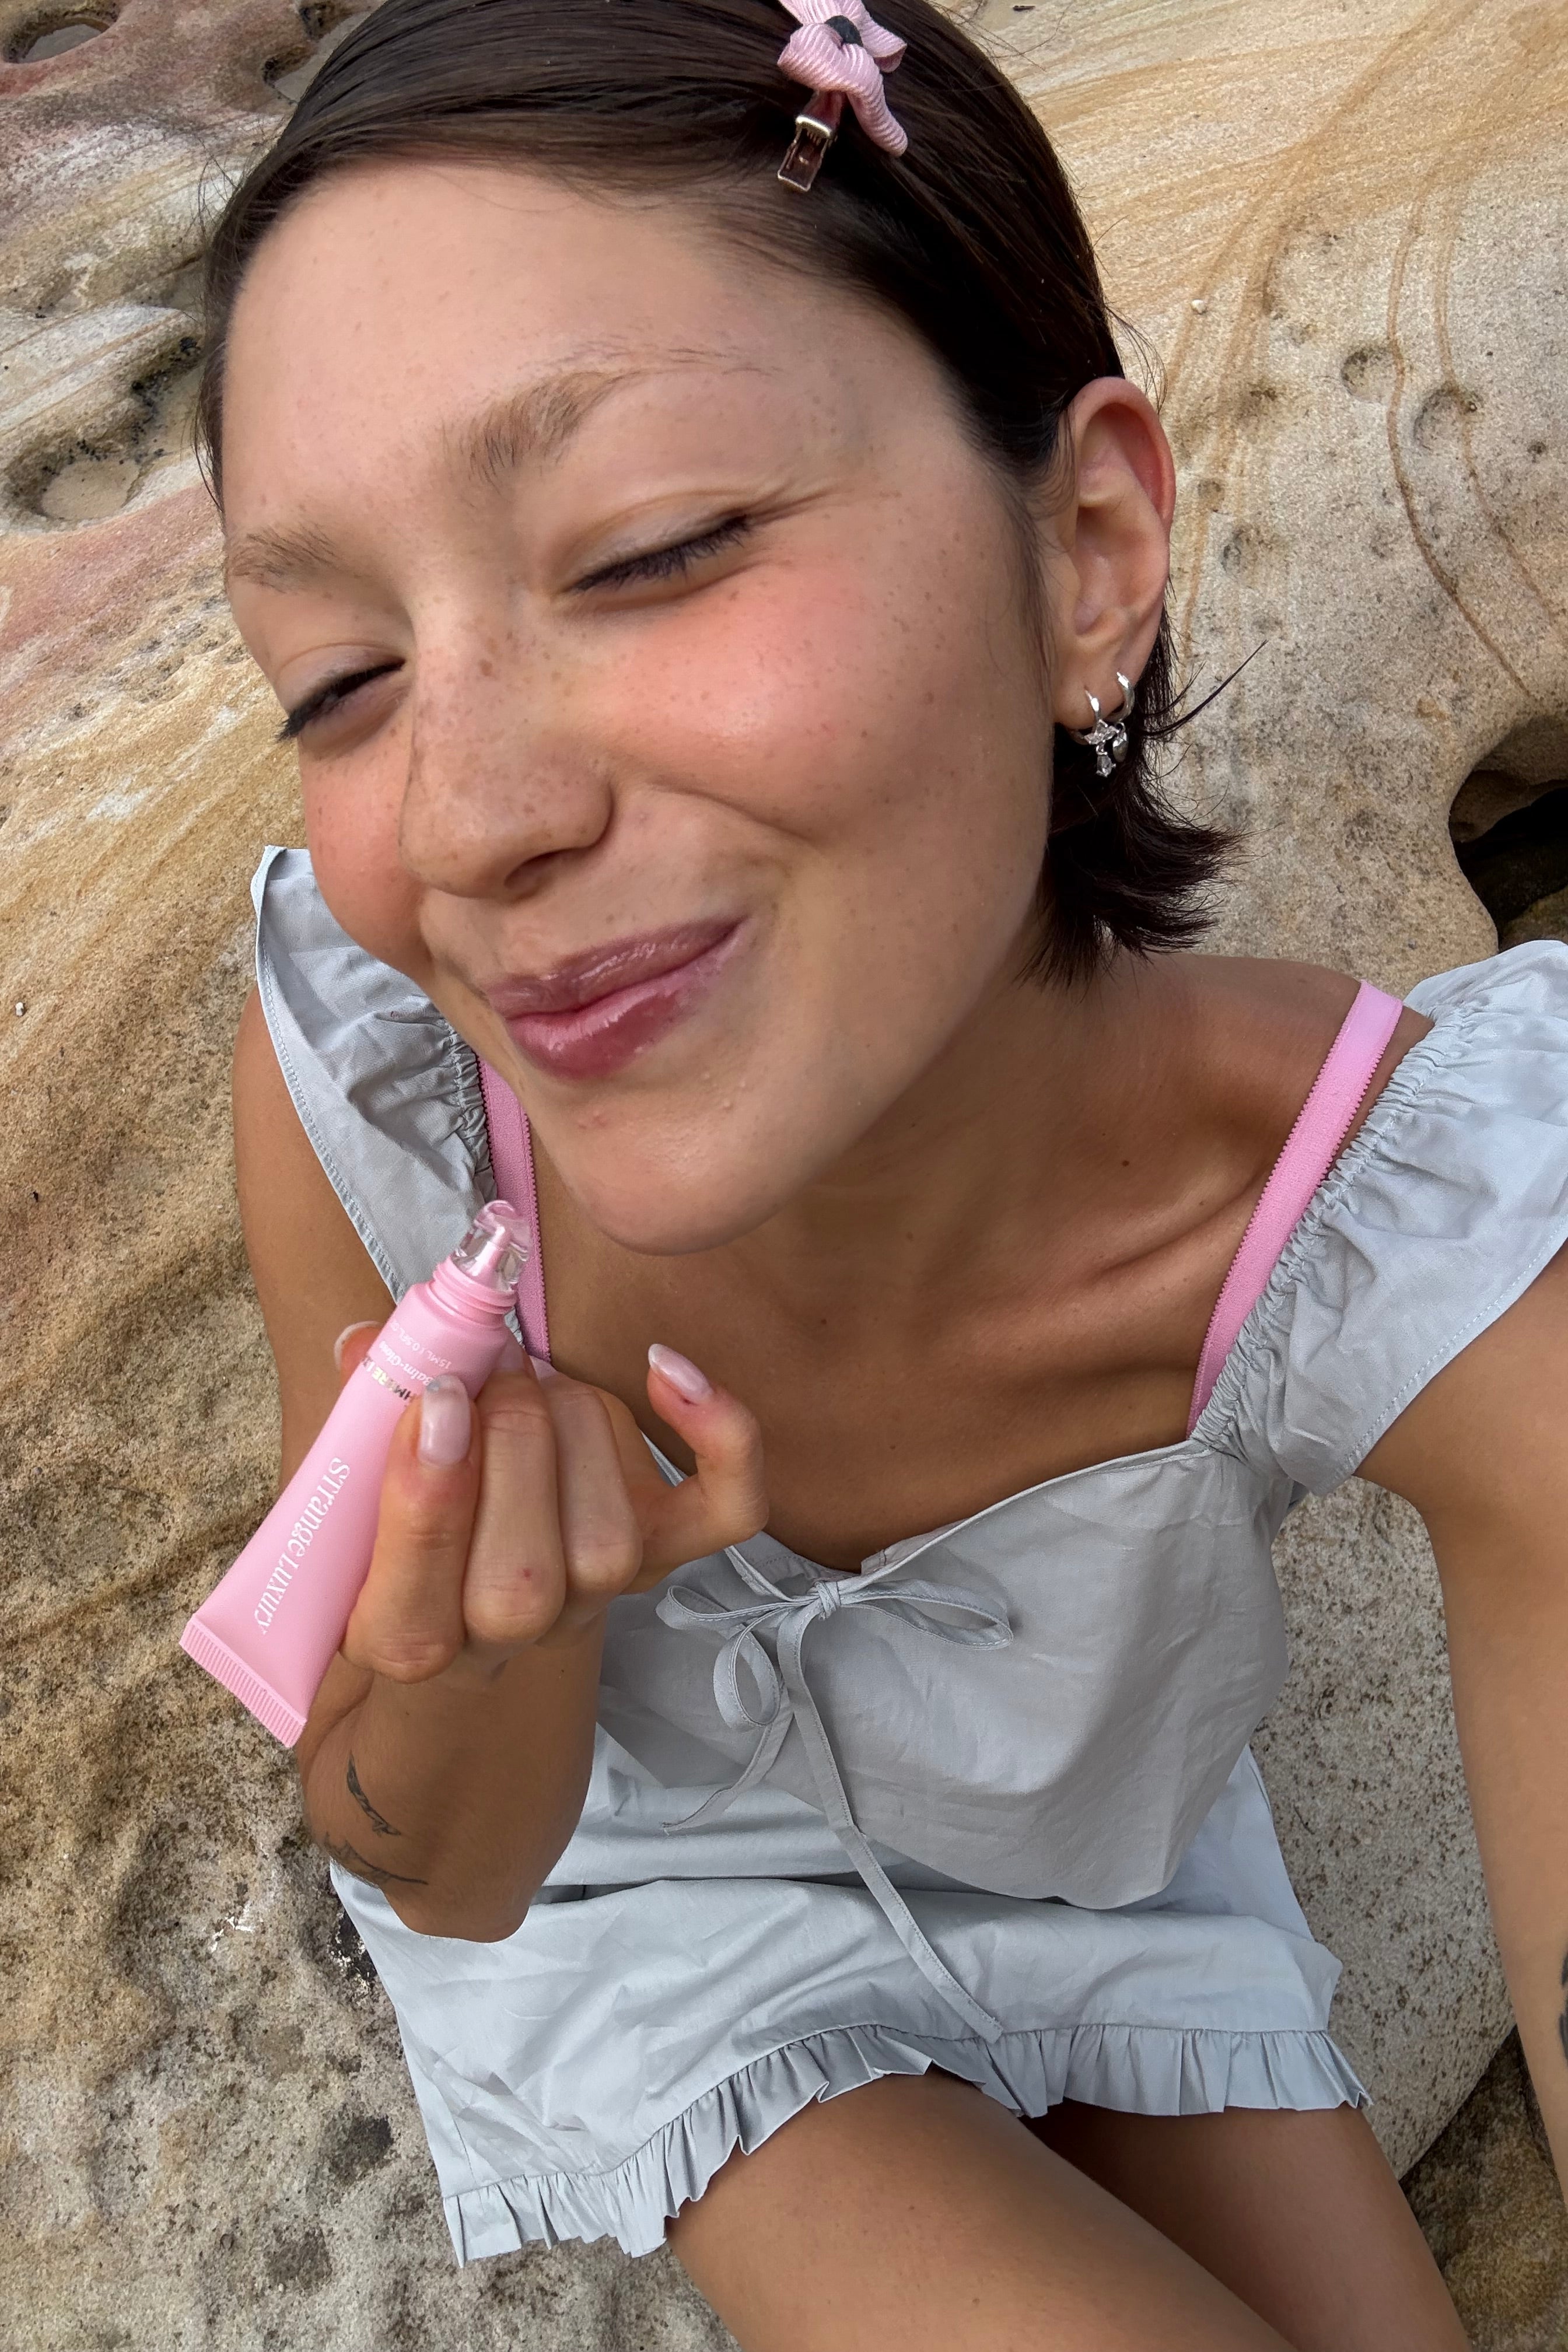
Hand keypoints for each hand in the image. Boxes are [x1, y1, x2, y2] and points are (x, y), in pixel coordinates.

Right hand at [335, 1329, 765, 1685]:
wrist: (471, 1579)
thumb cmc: (398, 1515)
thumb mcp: (349, 1482)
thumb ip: (357, 1417)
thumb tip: (366, 1344)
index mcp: (404, 1637)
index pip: (417, 1616)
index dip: (429, 1507)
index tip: (435, 1402)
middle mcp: (507, 1638)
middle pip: (524, 1580)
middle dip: (510, 1447)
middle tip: (488, 1372)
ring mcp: (593, 1599)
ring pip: (608, 1541)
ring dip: (575, 1429)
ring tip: (536, 1380)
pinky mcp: (664, 1553)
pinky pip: (726, 1511)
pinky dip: (719, 1439)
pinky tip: (666, 1370)